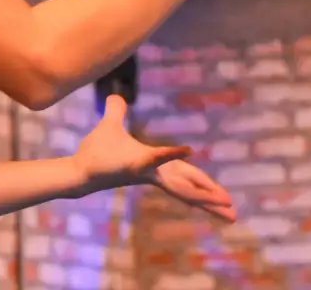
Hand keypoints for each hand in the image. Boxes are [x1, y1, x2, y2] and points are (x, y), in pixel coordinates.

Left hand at [72, 96, 236, 221]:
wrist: (77, 167)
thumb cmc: (95, 152)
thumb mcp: (110, 125)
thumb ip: (116, 111)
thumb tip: (115, 97)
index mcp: (155, 167)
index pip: (185, 176)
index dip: (204, 185)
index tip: (223, 197)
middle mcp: (154, 174)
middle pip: (189, 186)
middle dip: (211, 198)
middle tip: (233, 213)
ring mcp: (145, 172)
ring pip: (180, 183)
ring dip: (203, 192)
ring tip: (225, 202)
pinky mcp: (133, 166)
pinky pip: (155, 158)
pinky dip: (170, 153)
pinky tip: (188, 150)